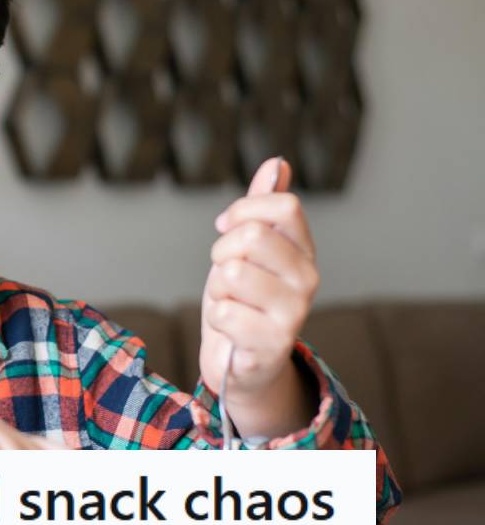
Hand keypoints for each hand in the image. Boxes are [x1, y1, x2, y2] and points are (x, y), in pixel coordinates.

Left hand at [199, 158, 319, 434]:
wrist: (241, 361)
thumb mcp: (247, 249)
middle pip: (252, 237)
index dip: (243, 210)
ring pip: (232, 274)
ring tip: (230, 302)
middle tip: (225, 273)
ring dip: (217, 290)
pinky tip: (232, 329)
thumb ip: (262, 208)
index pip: (284, 206)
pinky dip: (217, 319)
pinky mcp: (272, 344)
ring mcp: (294, 313)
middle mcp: (307, 279)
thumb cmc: (243, 299)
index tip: (225, 224)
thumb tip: (277, 162)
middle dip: (221, 252)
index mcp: (303, 250)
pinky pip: (223, 312)